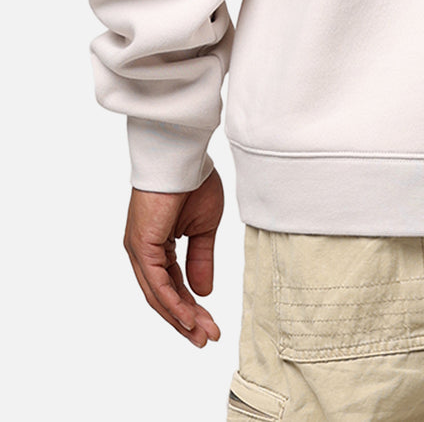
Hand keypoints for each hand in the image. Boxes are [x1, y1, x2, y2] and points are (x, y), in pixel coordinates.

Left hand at [123, 165, 223, 346]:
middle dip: (186, 320)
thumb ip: (201, 260)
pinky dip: (173, 303)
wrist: (182, 158)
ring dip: (180, 318)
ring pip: (158, 295)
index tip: (211, 324)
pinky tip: (188, 317)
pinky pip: (157, 283)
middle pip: (163, 297)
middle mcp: (143, 252)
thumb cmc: (193, 181)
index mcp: (156, 246)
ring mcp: (139, 250)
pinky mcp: (141, 246)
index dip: (192, 307)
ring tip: (201, 335)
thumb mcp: (204, 228)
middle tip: (206, 338)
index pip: (173, 285)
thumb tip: (203, 292)